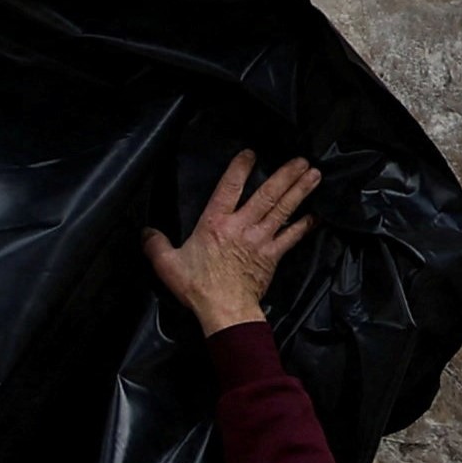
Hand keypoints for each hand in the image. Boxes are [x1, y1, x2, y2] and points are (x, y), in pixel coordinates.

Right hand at [144, 152, 319, 334]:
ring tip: (315, 174)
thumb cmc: (196, 286)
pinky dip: (304, 226)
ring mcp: (260, 239)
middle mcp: (241, 225)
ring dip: (300, 190)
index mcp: (215, 223)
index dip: (240, 168)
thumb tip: (146, 231)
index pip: (229, 188)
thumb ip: (156, 245)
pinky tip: (315, 215)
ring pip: (283, 209)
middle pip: (267, 194)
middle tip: (302, 160)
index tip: (250, 153)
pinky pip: (292, 237)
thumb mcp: (167, 265)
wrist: (224, 309)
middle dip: (286, 175)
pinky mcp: (272, 255)